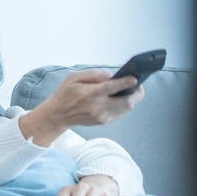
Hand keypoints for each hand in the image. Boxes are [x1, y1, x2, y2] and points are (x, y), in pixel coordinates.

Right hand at [20, 70, 144, 145]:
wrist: (58, 114)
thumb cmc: (65, 94)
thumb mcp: (73, 78)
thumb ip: (92, 74)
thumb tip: (109, 76)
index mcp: (90, 94)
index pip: (112, 88)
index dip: (126, 83)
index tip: (134, 78)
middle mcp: (97, 107)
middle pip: (126, 102)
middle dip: (137, 93)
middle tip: (138, 85)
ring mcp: (101, 116)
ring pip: (126, 109)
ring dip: (133, 99)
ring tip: (133, 90)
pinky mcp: (103, 121)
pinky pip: (120, 113)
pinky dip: (125, 105)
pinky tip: (123, 98)